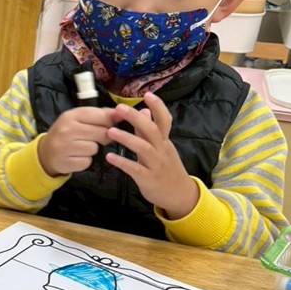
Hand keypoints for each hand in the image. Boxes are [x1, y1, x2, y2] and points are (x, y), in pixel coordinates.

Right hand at [38, 107, 114, 175]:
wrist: (46, 152)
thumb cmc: (67, 133)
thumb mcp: (79, 119)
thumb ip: (100, 115)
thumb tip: (121, 113)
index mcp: (72, 115)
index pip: (102, 116)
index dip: (111, 122)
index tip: (110, 126)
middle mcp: (67, 129)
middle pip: (102, 133)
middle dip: (103, 137)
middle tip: (95, 138)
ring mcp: (65, 146)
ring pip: (94, 148)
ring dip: (92, 150)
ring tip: (82, 148)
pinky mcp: (66, 162)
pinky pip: (87, 161)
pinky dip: (85, 161)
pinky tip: (77, 157)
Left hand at [105, 93, 198, 218]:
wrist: (180, 195)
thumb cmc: (166, 168)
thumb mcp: (160, 148)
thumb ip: (149, 130)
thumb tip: (144, 110)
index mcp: (164, 141)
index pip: (164, 120)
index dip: (158, 107)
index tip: (148, 94)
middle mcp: (161, 150)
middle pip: (151, 130)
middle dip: (136, 118)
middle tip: (120, 108)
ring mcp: (156, 164)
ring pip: (144, 148)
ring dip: (127, 139)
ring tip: (110, 132)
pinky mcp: (148, 179)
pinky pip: (135, 169)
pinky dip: (123, 162)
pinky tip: (110, 157)